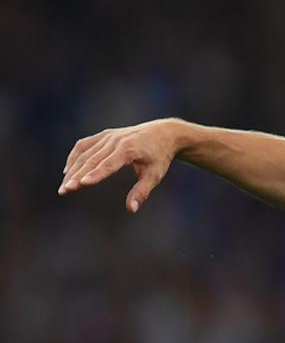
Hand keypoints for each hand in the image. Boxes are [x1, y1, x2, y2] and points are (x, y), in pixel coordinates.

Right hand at [59, 119, 181, 211]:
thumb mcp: (155, 174)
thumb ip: (142, 191)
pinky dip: (74, 157)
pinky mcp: (104, 135)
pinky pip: (84, 145)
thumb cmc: (160, 156)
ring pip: (85, 154)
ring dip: (72, 169)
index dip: (95, 174)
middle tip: (64, 191)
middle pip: (92, 160)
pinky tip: (68, 170)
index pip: (109, 164)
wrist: (163, 133)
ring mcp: (108, 136)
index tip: (81, 184)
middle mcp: (116, 141)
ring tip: (64, 187)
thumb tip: (132, 209)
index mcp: (129, 149)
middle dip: (77, 175)